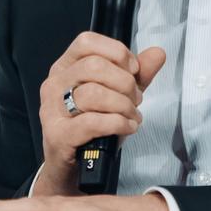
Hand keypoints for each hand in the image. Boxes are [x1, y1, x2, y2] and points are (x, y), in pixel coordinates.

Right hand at [35, 32, 166, 196]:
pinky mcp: (58, 135)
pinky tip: (127, 127)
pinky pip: (92, 122)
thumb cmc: (93, 128)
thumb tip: (157, 53)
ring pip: (93, 93)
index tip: (132, 70)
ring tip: (132, 115)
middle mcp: (54, 84)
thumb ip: (138, 74)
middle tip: (135, 99)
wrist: (74, 169)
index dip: (116, 52)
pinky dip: (118, 123)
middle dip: (125, 83)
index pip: (86, 42)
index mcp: (65, 67)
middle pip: (94, 66)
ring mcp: (52, 110)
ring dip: (123, 105)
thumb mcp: (118, 95)